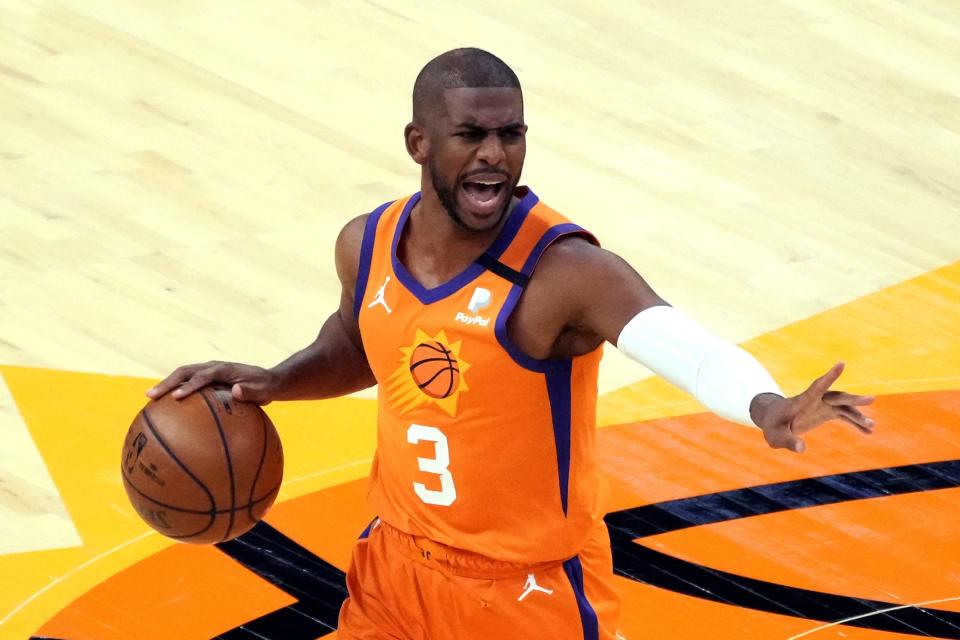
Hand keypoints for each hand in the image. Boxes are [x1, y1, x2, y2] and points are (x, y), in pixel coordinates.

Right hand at [146, 361, 276, 403]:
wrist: (267, 380)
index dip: (190, 386)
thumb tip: (236, 392)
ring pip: (182, 376)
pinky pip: (187, 384)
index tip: (177, 398)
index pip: (203, 376)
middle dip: (167, 383)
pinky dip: (175, 391)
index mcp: (224, 369)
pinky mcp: (205, 379)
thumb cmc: (264, 387)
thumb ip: (250, 391)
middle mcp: (212, 367)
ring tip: (150, 399)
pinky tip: (165, 407)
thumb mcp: (263, 390)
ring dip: (166, 386)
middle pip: (185, 372)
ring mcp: (207, 372)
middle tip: (151, 396)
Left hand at [751, 362, 874, 452]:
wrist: (773, 419)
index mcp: (801, 401)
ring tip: (872, 426)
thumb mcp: (776, 437)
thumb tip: (801, 448)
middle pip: (836, 397)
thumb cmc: (772, 426)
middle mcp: (815, 400)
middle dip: (853, 399)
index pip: (817, 387)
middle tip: (871, 399)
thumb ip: (788, 441)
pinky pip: (844, 416)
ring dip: (857, 416)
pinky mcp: (826, 412)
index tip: (841, 363)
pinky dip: (855, 423)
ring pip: (844, 407)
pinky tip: (868, 432)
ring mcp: (822, 405)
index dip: (829, 376)